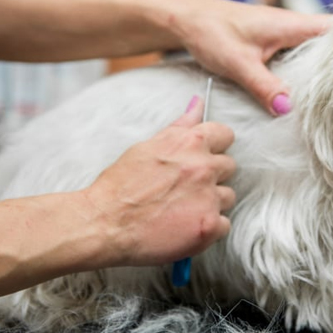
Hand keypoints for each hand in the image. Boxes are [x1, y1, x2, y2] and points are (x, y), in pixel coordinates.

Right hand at [80, 97, 235, 266]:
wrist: (104, 223)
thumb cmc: (120, 186)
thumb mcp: (148, 146)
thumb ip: (180, 126)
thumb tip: (198, 103)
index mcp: (190, 143)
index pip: (225, 134)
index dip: (216, 146)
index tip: (205, 157)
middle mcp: (204, 167)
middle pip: (229, 167)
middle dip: (212, 176)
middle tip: (186, 188)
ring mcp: (208, 197)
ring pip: (228, 197)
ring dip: (211, 202)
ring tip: (183, 209)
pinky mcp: (209, 226)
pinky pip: (224, 225)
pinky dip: (208, 228)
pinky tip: (186, 227)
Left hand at [172, 0, 330, 115]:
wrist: (186, 22)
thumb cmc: (210, 32)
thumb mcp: (238, 63)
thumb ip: (263, 86)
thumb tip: (286, 108)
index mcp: (291, 24)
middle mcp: (292, 27)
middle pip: (329, 44)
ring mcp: (284, 35)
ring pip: (313, 53)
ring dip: (320, 73)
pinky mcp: (273, 45)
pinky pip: (297, 59)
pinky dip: (302, 74)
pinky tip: (304, 95)